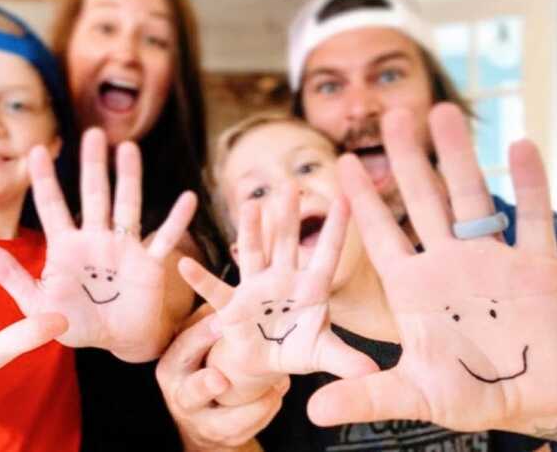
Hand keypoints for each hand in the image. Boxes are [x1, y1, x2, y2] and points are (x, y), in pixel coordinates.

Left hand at [0, 128, 196, 360]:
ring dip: (128, 179)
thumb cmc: (75, 322)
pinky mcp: (148, 264)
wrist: (114, 341)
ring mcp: (123, 248)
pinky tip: (188, 199)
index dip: (45, 179)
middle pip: (94, 195)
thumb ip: (14, 279)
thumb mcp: (37, 304)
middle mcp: (95, 239)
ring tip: (129, 149)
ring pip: (126, 206)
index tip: (37, 149)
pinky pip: (164, 239)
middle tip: (93, 133)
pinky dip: (177, 221)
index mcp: (66, 246)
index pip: (52, 206)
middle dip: (92, 165)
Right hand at [156, 307, 287, 450]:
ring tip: (274, 388)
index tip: (222, 323)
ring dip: (252, 406)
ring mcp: (203, 423)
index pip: (183, 349)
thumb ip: (207, 321)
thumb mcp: (198, 343)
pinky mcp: (225, 438)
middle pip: (191, 393)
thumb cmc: (203, 363)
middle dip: (205, 386)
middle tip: (221, 379)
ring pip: (226, 421)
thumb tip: (229, 291)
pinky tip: (277, 394)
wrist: (202, 416)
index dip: (201, 336)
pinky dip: (265, 412)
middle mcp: (182, 396)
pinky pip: (248, 429)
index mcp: (173, 366)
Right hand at [182, 185, 377, 405]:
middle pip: (286, 244)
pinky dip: (201, 280)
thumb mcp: (321, 353)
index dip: (336, 229)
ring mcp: (256, 289)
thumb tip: (371, 370)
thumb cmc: (297, 349)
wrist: (265, 362)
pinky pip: (216, 292)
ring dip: (252, 231)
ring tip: (251, 205)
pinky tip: (185, 266)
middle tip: (291, 186)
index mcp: (311, 288)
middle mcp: (283, 280)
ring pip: (254, 254)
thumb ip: (344, 358)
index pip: (326, 254)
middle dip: (288, 217)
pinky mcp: (232, 307)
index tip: (345, 199)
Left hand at [307, 103, 556, 430]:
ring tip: (443, 112)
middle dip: (407, 160)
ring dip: (459, 157)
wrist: (538, 399)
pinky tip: (521, 146)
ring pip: (472, 199)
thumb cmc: (474, 393)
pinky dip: (528, 184)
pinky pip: (531, 219)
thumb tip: (314, 413)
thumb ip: (368, 395)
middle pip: (423, 202)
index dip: (362, 202)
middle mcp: (449, 264)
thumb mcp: (416, 395)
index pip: (381, 235)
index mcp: (415, 288)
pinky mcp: (537, 268)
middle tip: (392, 116)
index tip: (342, 164)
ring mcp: (492, 261)